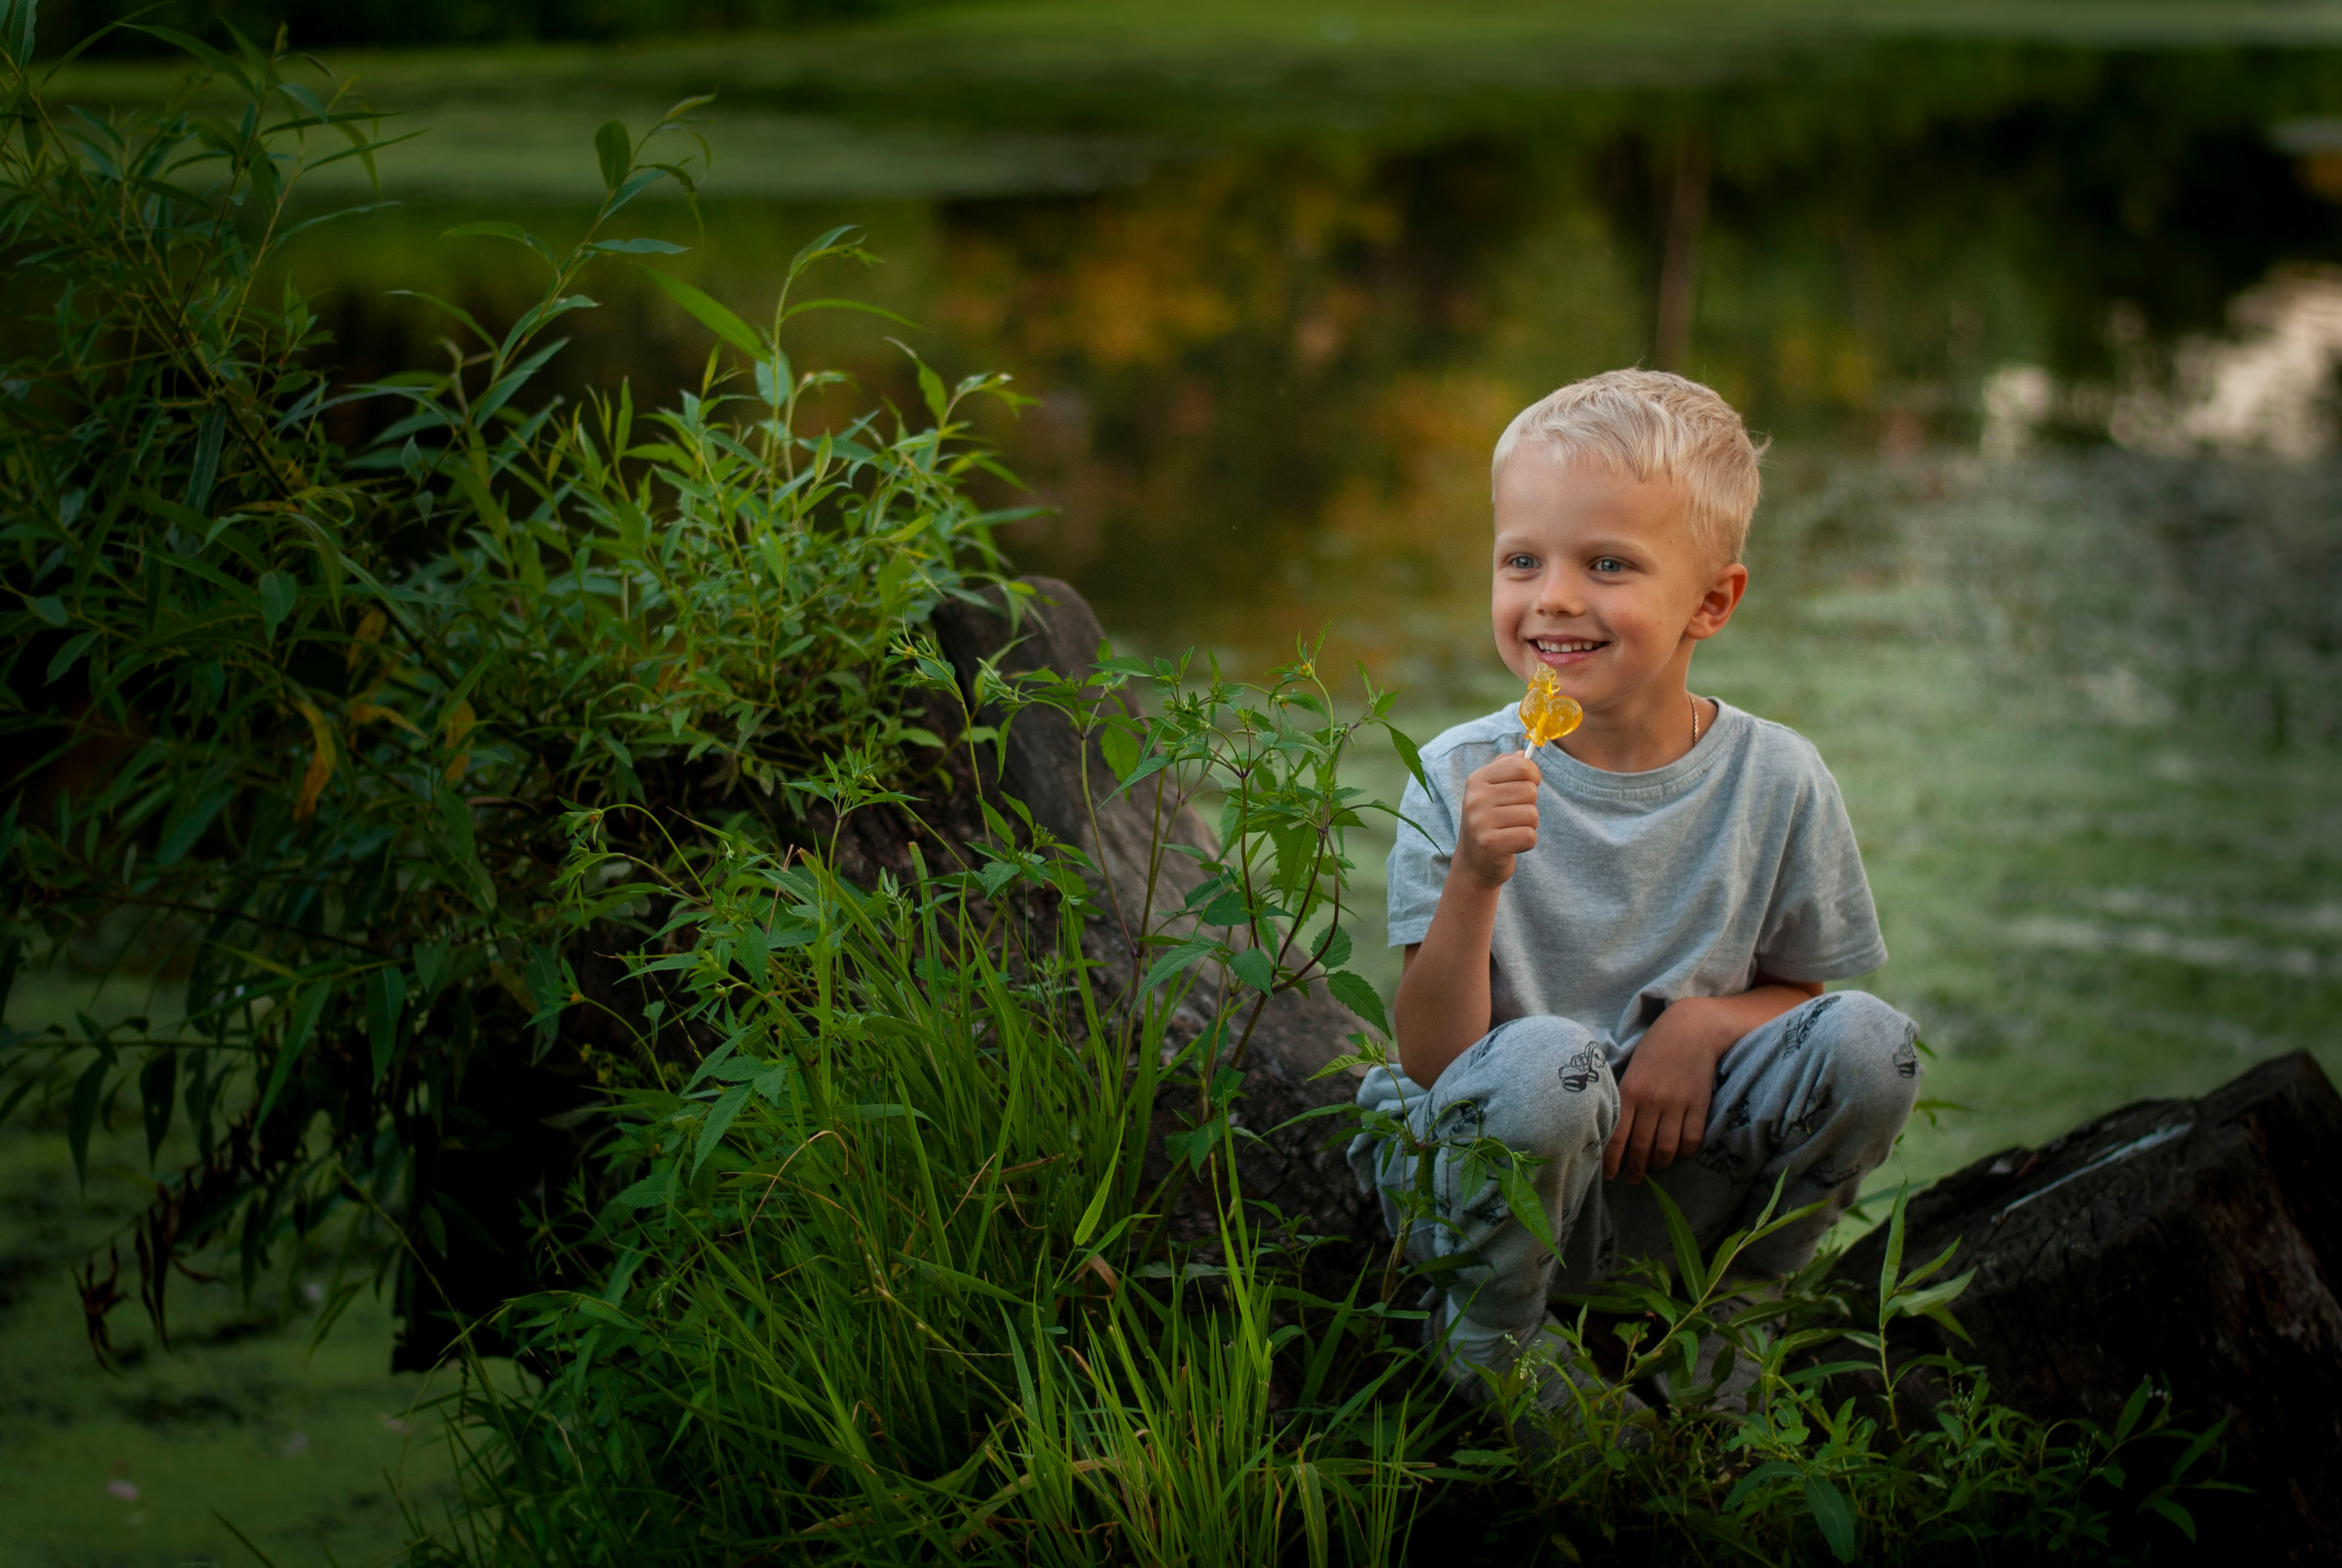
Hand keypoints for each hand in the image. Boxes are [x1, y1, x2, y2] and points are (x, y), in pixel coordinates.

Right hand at [1456, 752, 1541, 888]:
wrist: (1474, 862)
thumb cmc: (1489, 821)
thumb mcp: (1491, 790)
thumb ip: (1507, 768)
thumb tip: (1524, 753)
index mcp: (1477, 779)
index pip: (1521, 766)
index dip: (1533, 776)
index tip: (1528, 786)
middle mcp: (1475, 798)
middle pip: (1530, 791)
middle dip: (1529, 805)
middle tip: (1512, 816)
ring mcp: (1480, 821)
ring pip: (1532, 815)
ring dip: (1528, 825)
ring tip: (1510, 830)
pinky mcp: (1490, 844)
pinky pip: (1529, 836)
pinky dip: (1526, 842)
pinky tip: (1511, 845)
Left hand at [1604, 998, 1735, 1182]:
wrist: (1691, 1029)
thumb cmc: (1655, 1048)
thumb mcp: (1631, 1069)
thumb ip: (1624, 1097)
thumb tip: (1613, 1128)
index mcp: (1630, 1091)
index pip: (1617, 1136)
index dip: (1612, 1160)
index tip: (1609, 1175)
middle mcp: (1652, 1101)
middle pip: (1642, 1147)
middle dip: (1635, 1169)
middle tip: (1632, 1178)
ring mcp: (1677, 1104)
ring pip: (1666, 1148)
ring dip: (1659, 1164)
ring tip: (1654, 1168)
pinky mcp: (1699, 1105)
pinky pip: (1691, 1140)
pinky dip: (1684, 1153)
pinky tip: (1678, 1154)